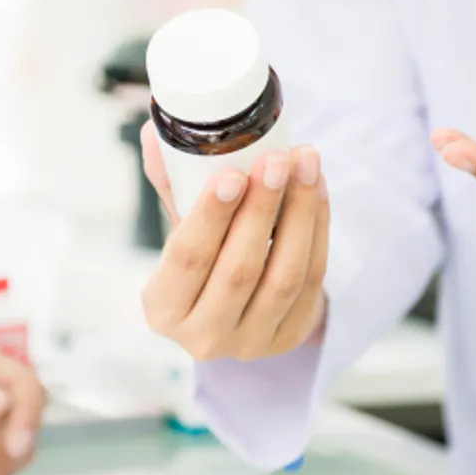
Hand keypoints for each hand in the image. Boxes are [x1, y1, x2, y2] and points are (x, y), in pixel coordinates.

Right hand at [139, 121, 329, 361]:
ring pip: (284, 275)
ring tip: (304, 164)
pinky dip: (318, 229)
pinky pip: (313, 280)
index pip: (187, 259)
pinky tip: (318, 189)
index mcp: (164, 308)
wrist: (238, 308)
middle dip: (261, 208)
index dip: (210, 216)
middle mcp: (203, 336)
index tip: (231, 174)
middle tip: (275, 160)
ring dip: (300, 213)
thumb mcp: (180, 228)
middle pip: (239, 269)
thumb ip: (171, 184)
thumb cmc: (203, 257)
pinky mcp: (291, 338)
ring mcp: (251, 343)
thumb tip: (157, 132)